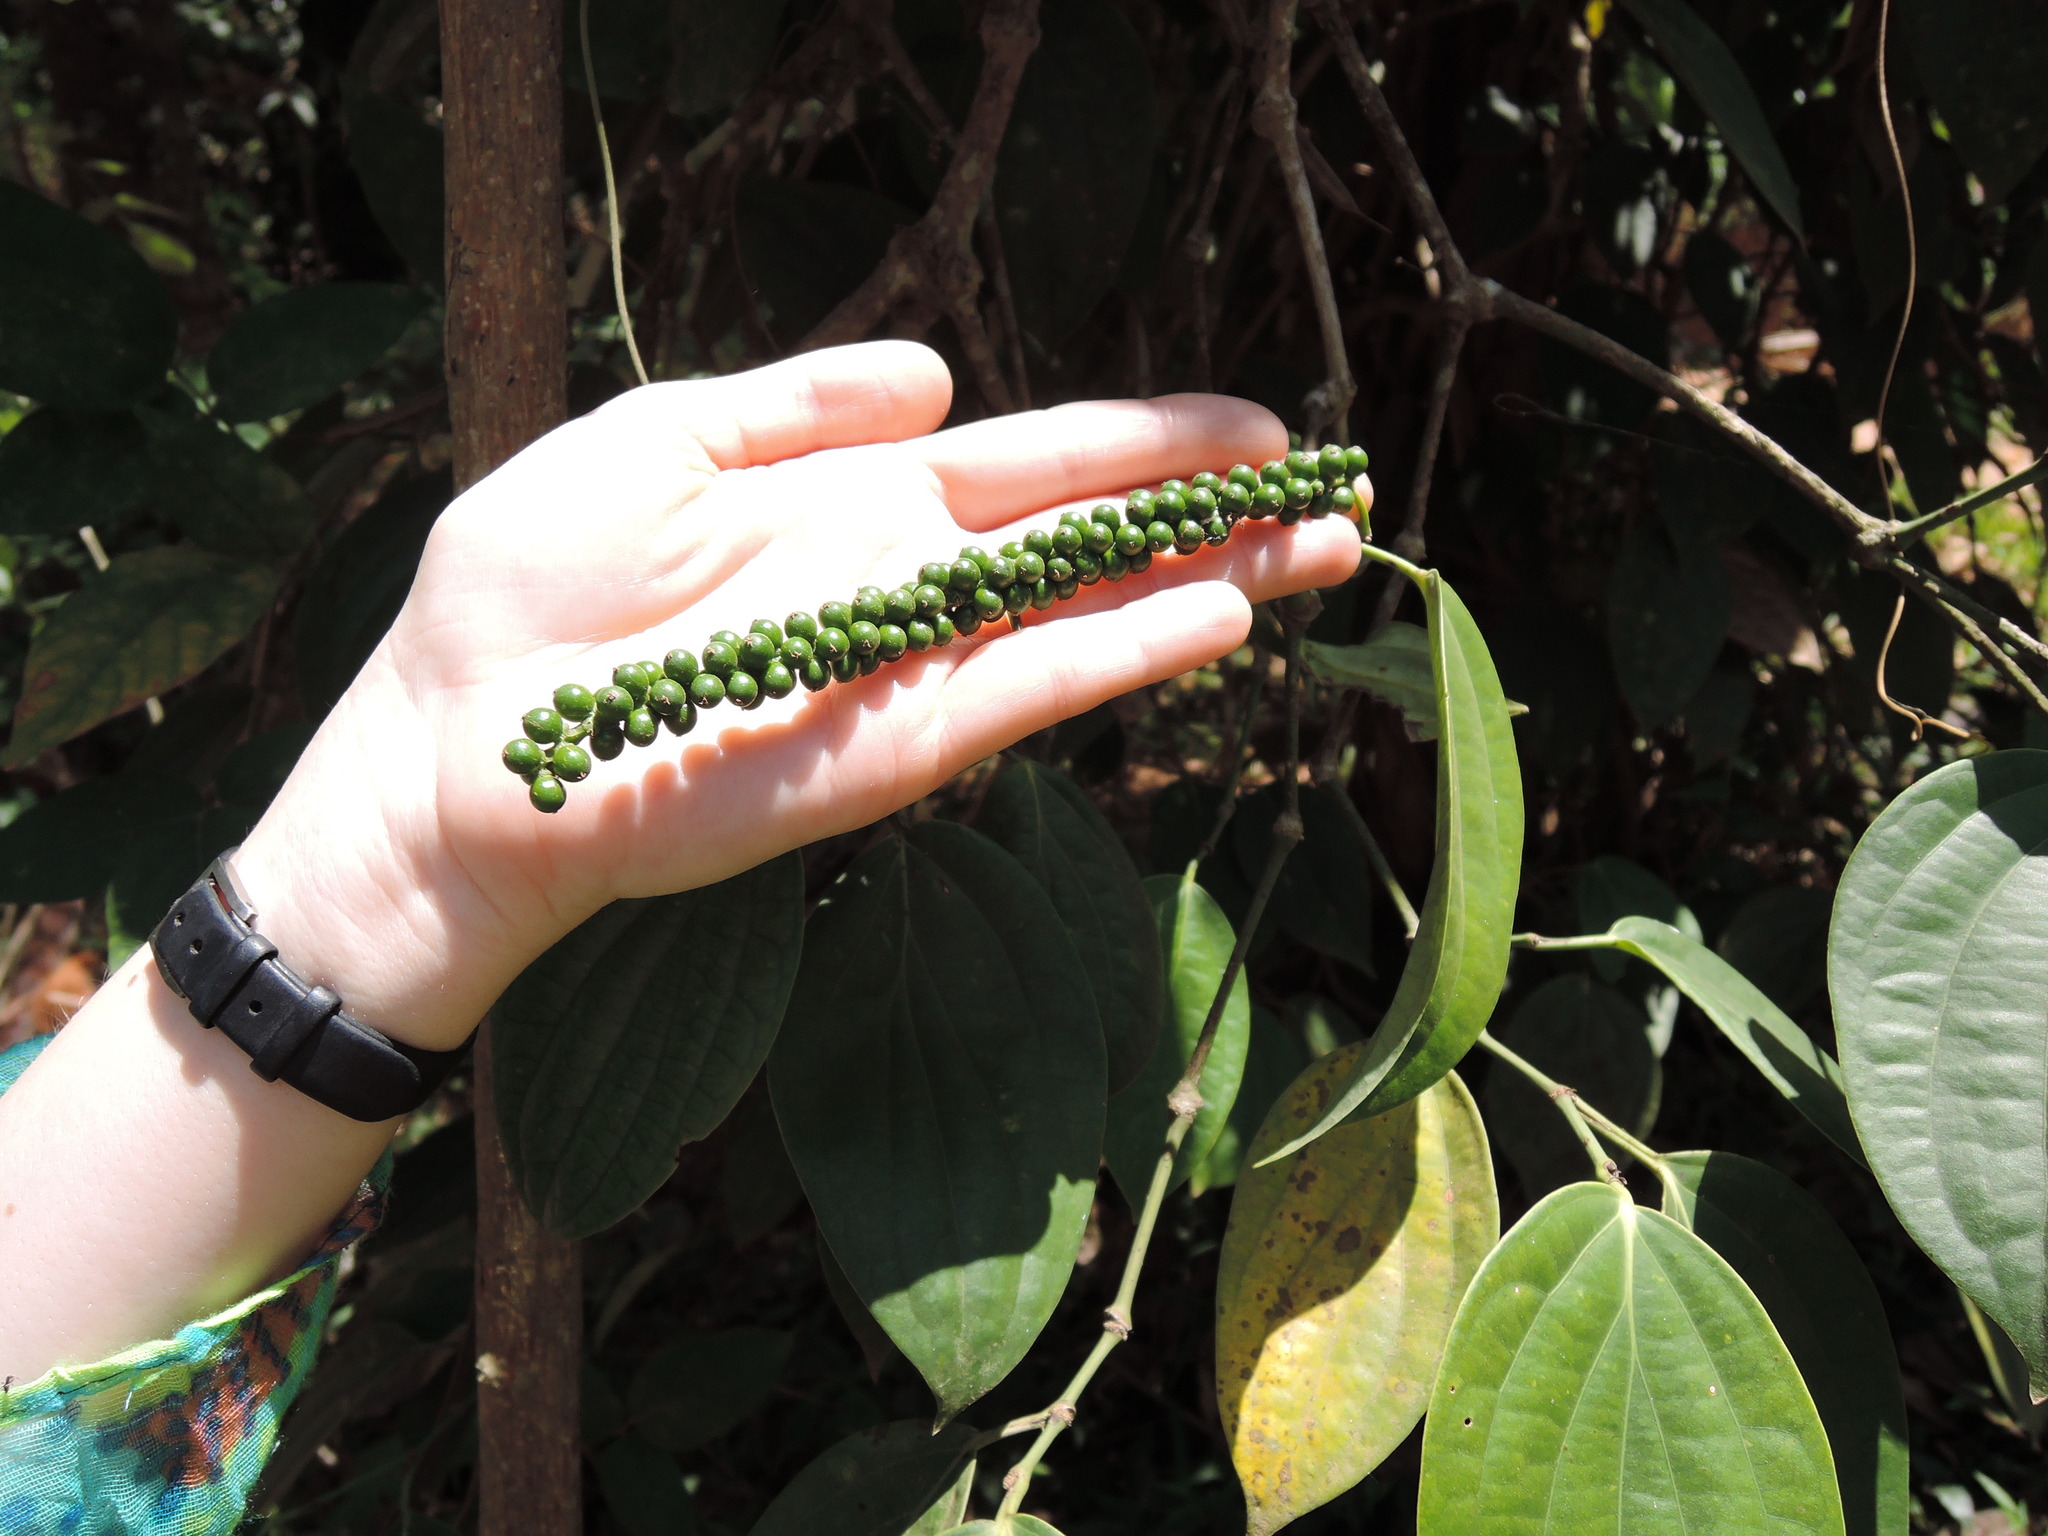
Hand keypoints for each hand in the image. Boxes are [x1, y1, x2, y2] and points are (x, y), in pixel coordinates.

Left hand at [235, 342, 1366, 1048]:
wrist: (460, 744)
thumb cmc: (528, 590)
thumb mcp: (659, 441)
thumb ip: (795, 400)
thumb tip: (939, 375)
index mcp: (852, 505)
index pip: (1032, 467)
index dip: (1143, 443)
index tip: (1251, 427)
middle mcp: (902, 588)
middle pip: (1090, 542)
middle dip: (1213, 516)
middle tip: (1336, 495)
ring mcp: (906, 671)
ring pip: (1087, 617)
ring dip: (1207, 584)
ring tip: (1323, 550)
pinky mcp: (890, 748)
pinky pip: (1026, 693)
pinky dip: (1118, 654)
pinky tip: (1212, 617)